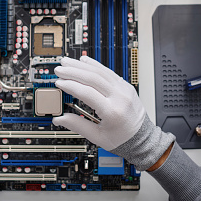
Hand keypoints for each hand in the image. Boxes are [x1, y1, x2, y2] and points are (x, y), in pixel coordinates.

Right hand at [53, 56, 174, 170]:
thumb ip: (77, 125)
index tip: (59, 83)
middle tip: (59, 69)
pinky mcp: (125, 86)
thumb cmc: (122, 139)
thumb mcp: (98, 137)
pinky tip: (84, 61)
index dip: (71, 86)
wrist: (142, 138)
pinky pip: (108, 71)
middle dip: (73, 72)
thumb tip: (59, 119)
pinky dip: (95, 65)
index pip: (88, 93)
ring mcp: (124, 90)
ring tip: (67, 62)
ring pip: (100, 72)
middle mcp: (120, 98)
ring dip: (82, 65)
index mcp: (112, 112)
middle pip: (93, 78)